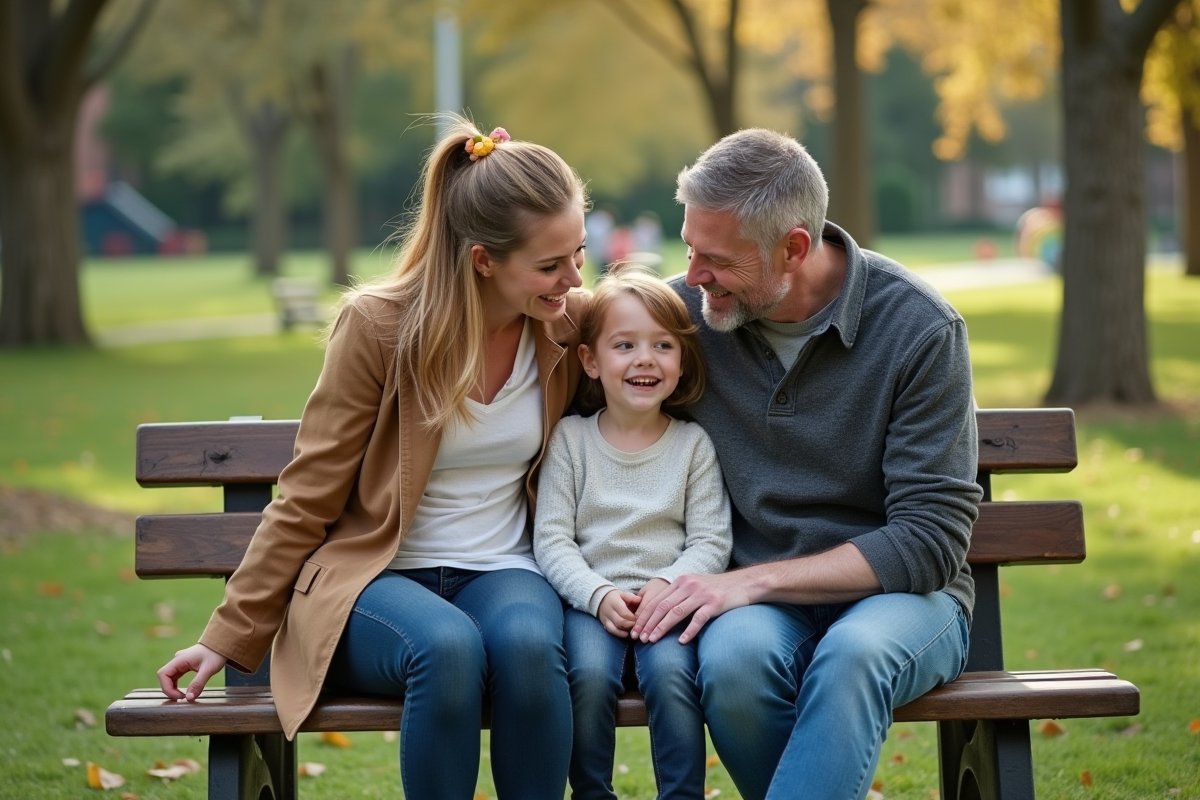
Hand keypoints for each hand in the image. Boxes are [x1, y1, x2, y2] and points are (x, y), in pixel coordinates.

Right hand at [158, 643, 226, 700]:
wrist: (222, 644)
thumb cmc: (216, 654)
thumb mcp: (208, 669)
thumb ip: (198, 684)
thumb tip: (189, 698)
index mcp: (180, 659)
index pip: (163, 674)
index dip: (167, 688)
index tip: (179, 696)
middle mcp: (177, 660)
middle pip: (164, 677)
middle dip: (169, 690)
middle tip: (182, 698)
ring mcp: (180, 662)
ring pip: (169, 678)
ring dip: (172, 688)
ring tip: (183, 696)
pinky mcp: (184, 665)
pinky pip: (175, 677)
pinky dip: (177, 685)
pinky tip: (184, 691)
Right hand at [598, 590, 640, 637]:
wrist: (602, 600)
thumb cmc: (616, 597)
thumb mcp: (623, 594)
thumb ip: (631, 597)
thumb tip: (640, 600)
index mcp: (614, 602)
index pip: (624, 613)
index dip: (633, 618)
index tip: (639, 618)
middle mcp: (609, 611)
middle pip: (620, 622)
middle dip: (631, 625)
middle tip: (637, 624)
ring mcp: (606, 619)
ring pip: (615, 628)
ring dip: (626, 630)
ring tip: (632, 629)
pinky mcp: (604, 624)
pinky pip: (612, 631)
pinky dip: (619, 634)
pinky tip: (626, 633)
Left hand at [631, 572, 752, 644]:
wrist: (745, 583)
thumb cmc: (718, 588)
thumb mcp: (696, 585)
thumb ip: (680, 594)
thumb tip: (660, 612)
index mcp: (682, 581)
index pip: (657, 600)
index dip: (644, 616)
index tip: (636, 630)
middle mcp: (689, 585)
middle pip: (663, 607)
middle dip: (648, 623)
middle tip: (639, 638)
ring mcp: (702, 594)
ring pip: (676, 612)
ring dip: (661, 628)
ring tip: (652, 640)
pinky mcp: (715, 603)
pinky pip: (698, 619)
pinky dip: (689, 631)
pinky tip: (682, 642)